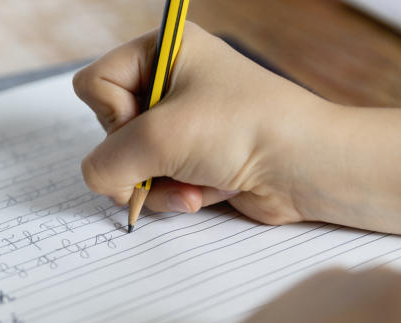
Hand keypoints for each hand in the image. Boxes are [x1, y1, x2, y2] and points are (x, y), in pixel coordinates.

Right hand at [73, 22, 332, 224]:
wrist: (305, 166)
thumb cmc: (244, 130)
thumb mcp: (158, 140)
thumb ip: (106, 163)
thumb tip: (98, 180)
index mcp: (163, 50)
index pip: (95, 83)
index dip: (112, 116)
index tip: (149, 127)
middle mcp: (171, 81)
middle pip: (112, 130)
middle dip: (140, 159)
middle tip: (171, 163)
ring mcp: (184, 122)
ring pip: (134, 164)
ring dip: (159, 183)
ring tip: (193, 187)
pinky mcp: (197, 157)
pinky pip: (159, 181)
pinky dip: (177, 193)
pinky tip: (205, 193)